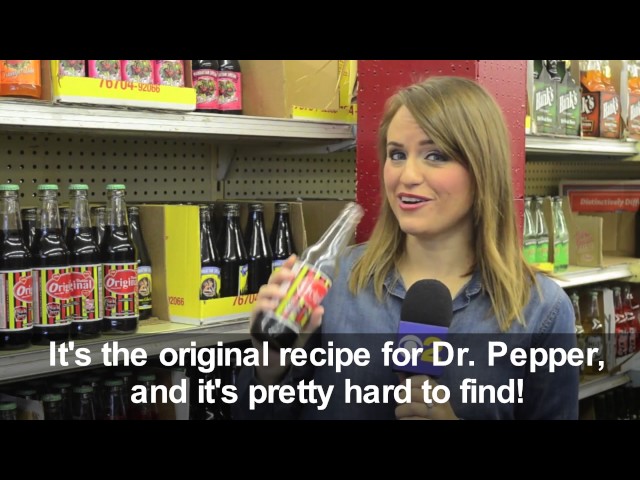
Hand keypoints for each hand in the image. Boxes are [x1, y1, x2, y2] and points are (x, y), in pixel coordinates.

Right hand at [250, 255, 323, 384]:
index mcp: (282, 298)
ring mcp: (261, 310)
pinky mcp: (254, 321)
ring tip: (283, 294)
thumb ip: (311, 321)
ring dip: (272, 291)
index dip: (287, 266)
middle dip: (280, 274)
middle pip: (272, 281)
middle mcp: (270, 300)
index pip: (283, 279)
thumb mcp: (303, 331)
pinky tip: (272, 306)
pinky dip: (264, 305)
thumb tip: (321, 309)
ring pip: (262, 292)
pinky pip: (256, 309)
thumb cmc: (288, 341)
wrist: (275, 360)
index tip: (294, 258)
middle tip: (291, 276)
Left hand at [395, 374, 457, 419]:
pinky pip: (412, 419)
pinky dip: (404, 419)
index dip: (408, 381)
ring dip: (400, 410)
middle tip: (399, 403)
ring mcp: (436, 414)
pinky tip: (404, 419)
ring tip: (400, 413)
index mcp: (439, 391)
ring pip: (411, 407)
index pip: (424, 379)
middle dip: (401, 398)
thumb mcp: (431, 397)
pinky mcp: (431, 423)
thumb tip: (399, 372)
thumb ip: (416, 386)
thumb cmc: (436, 411)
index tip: (401, 387)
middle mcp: (440, 402)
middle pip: (414, 393)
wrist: (449, 426)